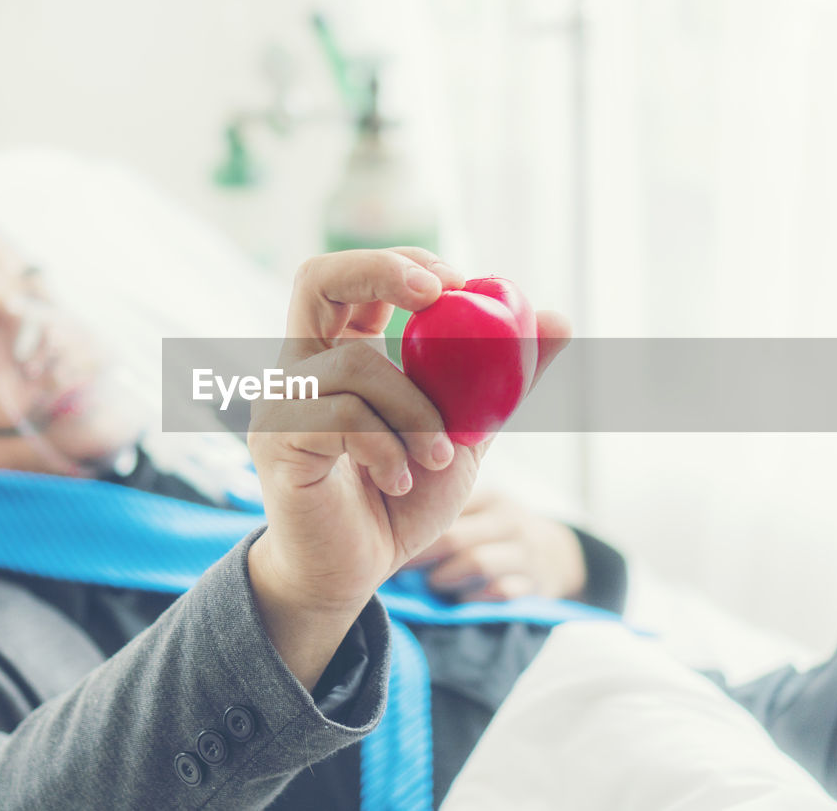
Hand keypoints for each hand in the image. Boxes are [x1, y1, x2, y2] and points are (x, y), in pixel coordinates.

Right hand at [246, 248, 570, 687]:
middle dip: (381, 271)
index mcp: (338, 352)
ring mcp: (280, 402)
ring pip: (355, 366)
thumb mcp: (465, 432)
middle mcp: (300, 367)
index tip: (460, 283)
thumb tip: (559, 319)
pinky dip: (388, 447)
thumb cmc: (400, 499)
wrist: (355, 571)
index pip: (353, 277)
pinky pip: (342, 417)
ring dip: (417, 411)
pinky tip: (399, 480)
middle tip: (440, 293)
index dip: (401, 264)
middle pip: (317, 278)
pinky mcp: (277, 442)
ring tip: (436, 458)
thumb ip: (503, 378)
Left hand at [404, 490, 587, 601]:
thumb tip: (396, 528)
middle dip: (423, 558)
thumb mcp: (485, 510)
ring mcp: (525, 555)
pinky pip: (498, 593)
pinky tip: (460, 601)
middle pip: (456, 539)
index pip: (447, 508)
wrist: (560, 557)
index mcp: (493, 500)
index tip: (393, 541)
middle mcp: (511, 523)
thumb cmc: (501, 533)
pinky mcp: (534, 586)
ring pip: (476, 564)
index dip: (415, 527)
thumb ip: (450, 513)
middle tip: (401, 570)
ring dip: (446, 579)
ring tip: (433, 584)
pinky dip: (474, 599)